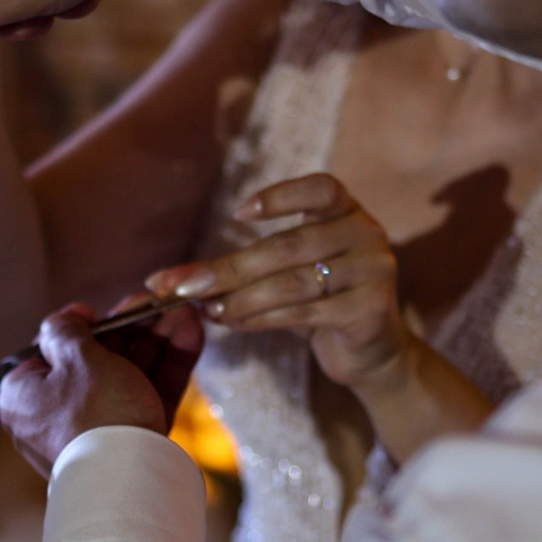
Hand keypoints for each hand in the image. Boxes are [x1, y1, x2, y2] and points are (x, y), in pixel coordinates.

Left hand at [0, 300, 204, 475]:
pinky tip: (190, 334)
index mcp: (25, 396)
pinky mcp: (130, 440)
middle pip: (97, 359)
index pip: (48, 351)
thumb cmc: (93, 415)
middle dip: (134, 328)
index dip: (79, 326)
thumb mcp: (76, 360)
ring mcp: (97, 428)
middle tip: (157, 304)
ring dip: (158, 340)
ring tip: (184, 312)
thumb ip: (66, 332)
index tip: (99, 312)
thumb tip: (61, 320)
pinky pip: (145, 396)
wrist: (130, 482)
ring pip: (128, 374)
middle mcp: (55, 414)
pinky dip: (168, 366)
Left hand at [148, 175, 493, 464]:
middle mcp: (367, 234)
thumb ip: (238, 269)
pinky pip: (306, 313)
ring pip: (295, 282)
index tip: (238, 214)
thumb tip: (168, 281)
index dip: (282, 196)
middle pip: (290, 245)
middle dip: (231, 268)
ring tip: (209, 309)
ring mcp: (374, 271)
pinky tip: (234, 323)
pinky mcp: (371, 310)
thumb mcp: (286, 275)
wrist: (372, 352)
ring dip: (243, 298)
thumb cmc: (321, 304)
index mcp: (347, 212)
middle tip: (187, 286)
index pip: (321, 188)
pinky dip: (262, 319)